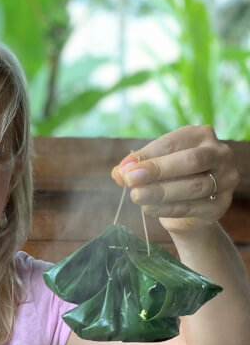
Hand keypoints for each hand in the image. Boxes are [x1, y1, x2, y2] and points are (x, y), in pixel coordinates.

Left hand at [111, 125, 238, 234]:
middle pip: (191, 160)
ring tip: (136, 196)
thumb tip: (119, 172)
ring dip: (161, 192)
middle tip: (130, 179)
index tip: (124, 169)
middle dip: (158, 170)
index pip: (173, 143)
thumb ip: (136, 168)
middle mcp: (219, 154)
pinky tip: (148, 208)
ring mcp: (225, 179)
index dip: (147, 156)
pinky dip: (167, 208)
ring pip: (194, 186)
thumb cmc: (169, 179)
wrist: (189, 209)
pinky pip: (193, 207)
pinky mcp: (221, 204)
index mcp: (200, 136)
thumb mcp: (152, 169)